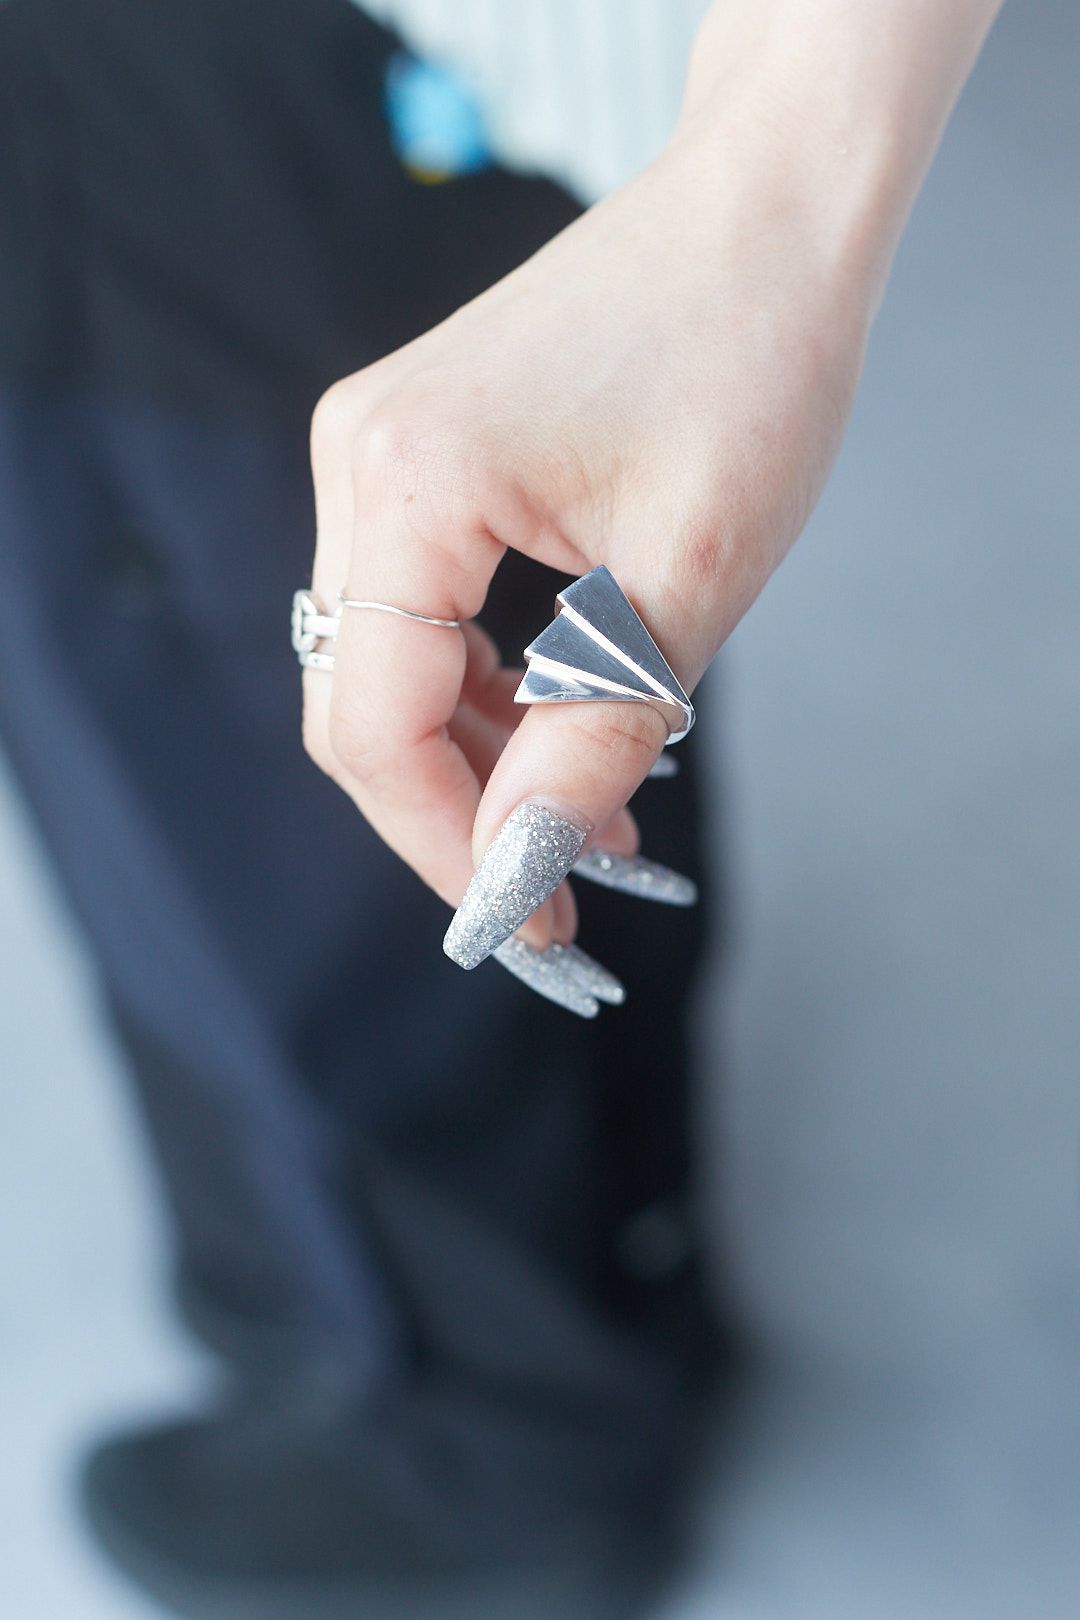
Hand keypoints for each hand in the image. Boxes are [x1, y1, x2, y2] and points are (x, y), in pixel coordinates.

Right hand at [303, 88, 879, 1001]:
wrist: (762, 217)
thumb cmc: (746, 359)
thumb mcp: (688, 575)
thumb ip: (593, 731)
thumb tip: (523, 860)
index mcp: (408, 481)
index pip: (376, 726)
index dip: (448, 847)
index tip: (533, 924)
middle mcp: (360, 463)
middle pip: (357, 706)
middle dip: (455, 816)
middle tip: (562, 893)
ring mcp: (377, 455)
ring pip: (385, 669)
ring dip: (475, 758)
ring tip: (591, 811)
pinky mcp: (415, 460)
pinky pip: (417, 614)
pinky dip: (479, 689)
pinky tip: (560, 723)